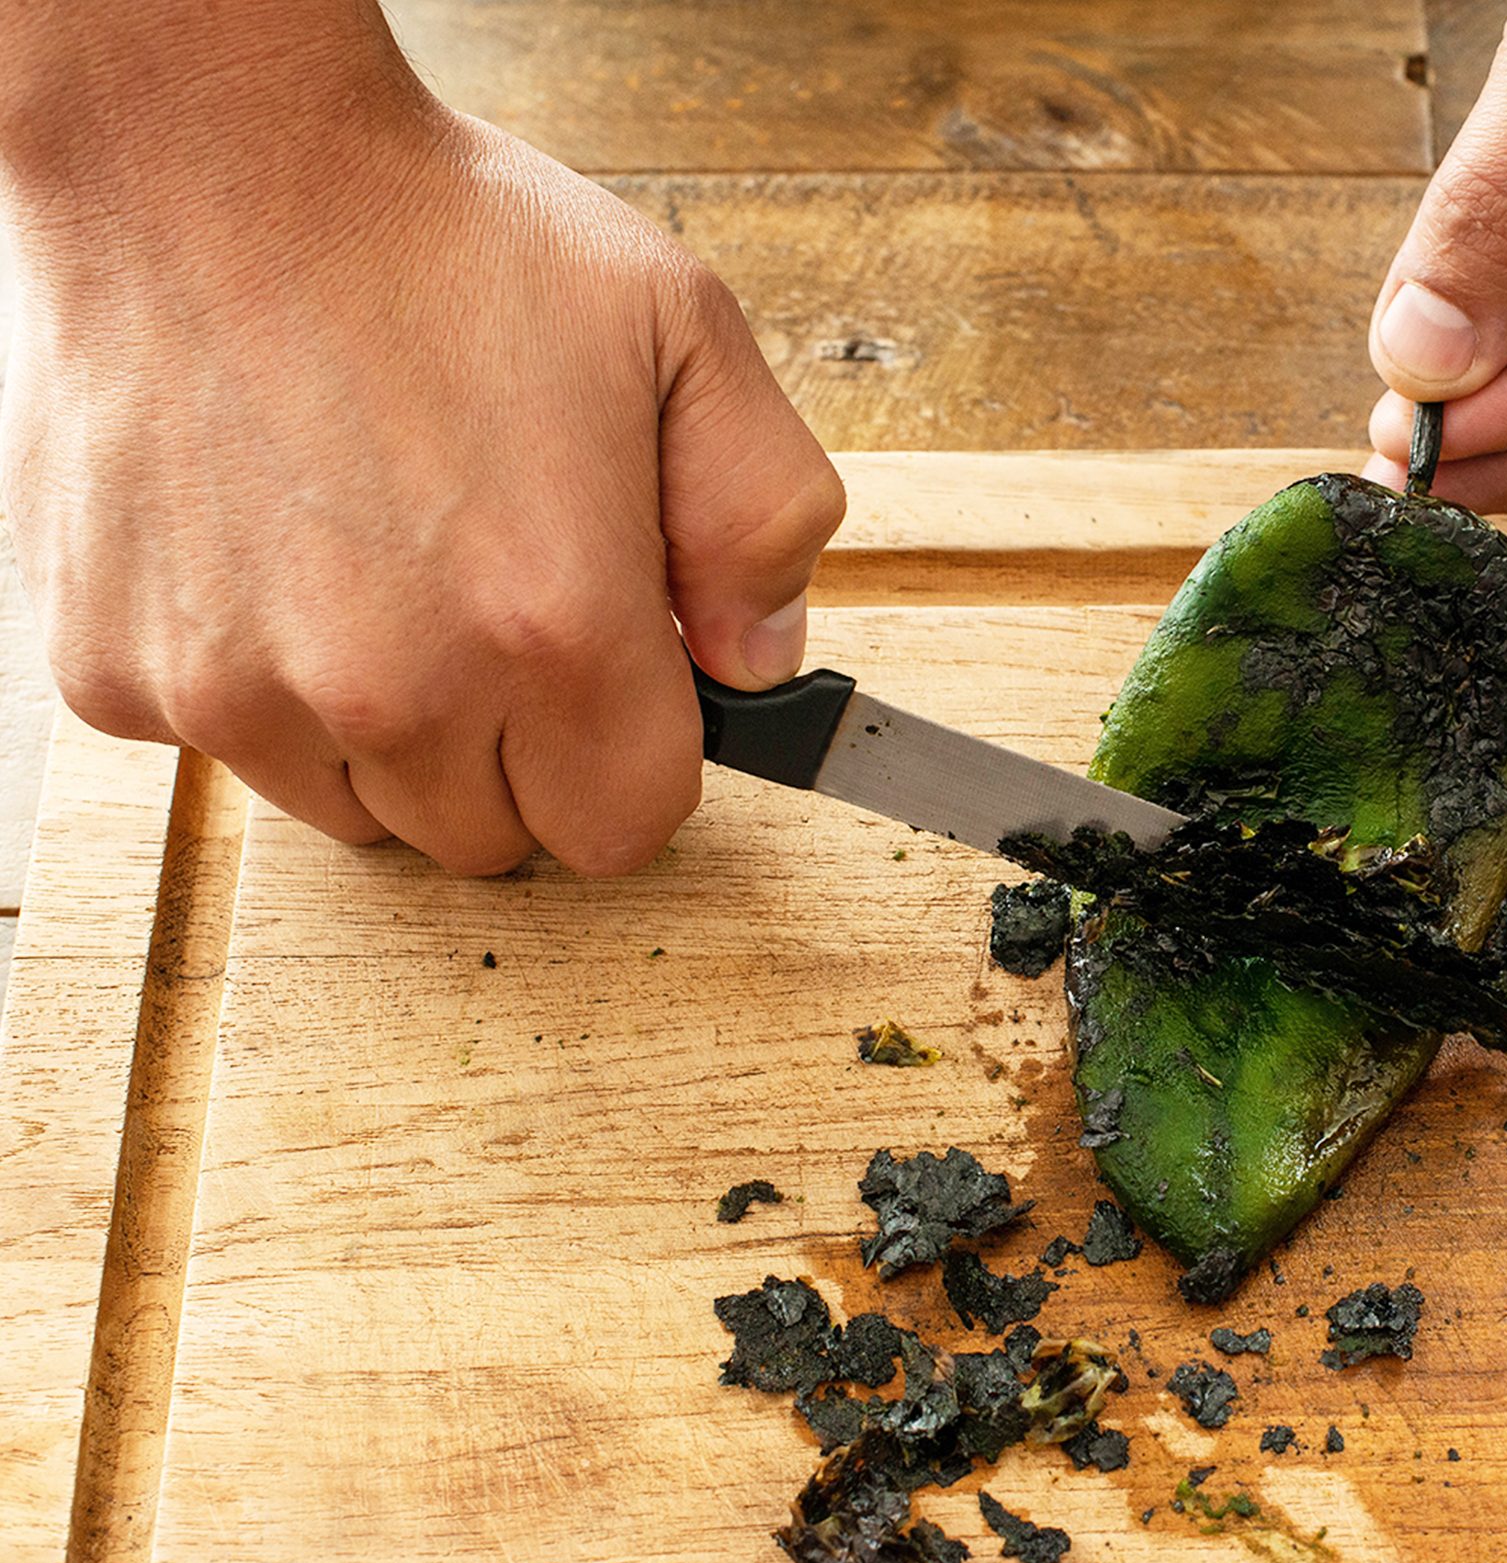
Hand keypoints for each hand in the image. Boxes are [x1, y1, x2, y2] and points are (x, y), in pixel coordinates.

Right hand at [1, 11, 841, 873]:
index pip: (626, 827)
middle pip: (494, 838)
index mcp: (552, 624)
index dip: (635, 757)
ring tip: (384, 566)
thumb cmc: (443, 236)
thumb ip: (765, 523)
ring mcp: (240, 690)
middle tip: (496, 601)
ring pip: (363, 811)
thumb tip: (761, 662)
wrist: (210, 157)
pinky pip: (232, 750)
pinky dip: (265, 684)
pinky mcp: (118, 673)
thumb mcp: (685, 335)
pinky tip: (281, 552)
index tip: (619, 688)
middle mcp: (393, 687)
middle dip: (520, 748)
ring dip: (390, 729)